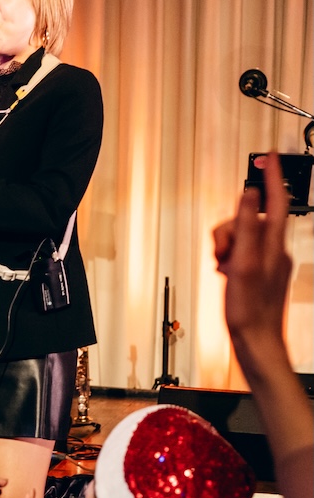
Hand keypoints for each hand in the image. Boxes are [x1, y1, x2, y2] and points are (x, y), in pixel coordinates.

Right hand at [213, 150, 291, 354]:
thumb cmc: (250, 310)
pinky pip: (240, 253)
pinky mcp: (258, 273)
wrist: (255, 341)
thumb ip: (246, 227)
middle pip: (249, 220)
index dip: (272, 176)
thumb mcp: (244, 264)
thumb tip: (249, 194)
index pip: (276, 200)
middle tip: (221, 252)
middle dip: (229, 229)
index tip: (268, 156)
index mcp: (274, 244)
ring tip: (222, 267)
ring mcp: (266, 261)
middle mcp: (274, 249)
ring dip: (225, 247)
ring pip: (241, 237)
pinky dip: (228, 259)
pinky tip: (225, 274)